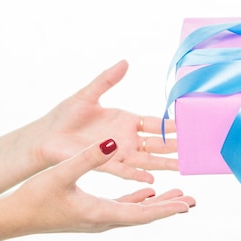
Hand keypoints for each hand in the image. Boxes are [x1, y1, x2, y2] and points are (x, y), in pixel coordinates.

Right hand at [7, 139, 193, 234]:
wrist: (15, 218)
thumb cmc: (35, 198)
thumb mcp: (61, 174)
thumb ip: (88, 157)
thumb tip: (113, 142)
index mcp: (100, 213)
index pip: (141, 214)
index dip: (165, 208)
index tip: (185, 204)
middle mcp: (104, 220)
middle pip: (145, 214)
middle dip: (169, 206)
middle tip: (193, 200)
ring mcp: (99, 219)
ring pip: (137, 211)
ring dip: (158, 202)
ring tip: (180, 195)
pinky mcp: (94, 214)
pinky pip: (124, 208)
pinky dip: (140, 199)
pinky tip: (148, 189)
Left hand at [36, 60, 177, 182]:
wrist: (44, 137)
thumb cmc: (65, 115)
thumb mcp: (88, 94)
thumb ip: (107, 80)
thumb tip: (125, 61)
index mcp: (127, 121)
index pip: (156, 123)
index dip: (172, 125)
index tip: (190, 124)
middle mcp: (127, 139)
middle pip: (157, 144)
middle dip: (176, 146)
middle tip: (196, 148)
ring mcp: (117, 153)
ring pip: (147, 160)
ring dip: (164, 164)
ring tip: (183, 168)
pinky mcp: (103, 164)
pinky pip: (124, 170)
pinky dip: (137, 174)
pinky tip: (151, 179)